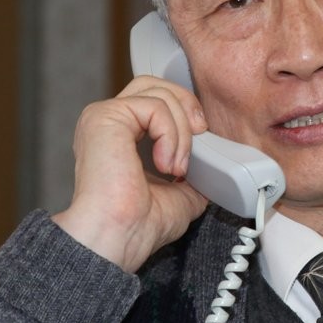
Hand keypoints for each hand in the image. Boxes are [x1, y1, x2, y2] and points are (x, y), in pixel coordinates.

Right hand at [51, 77, 209, 272]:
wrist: (120, 238)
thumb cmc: (139, 225)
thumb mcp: (182, 192)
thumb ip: (195, 170)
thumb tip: (218, 163)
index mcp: (120, 136)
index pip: (156, 100)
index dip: (184, 112)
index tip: (200, 142)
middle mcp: (108, 122)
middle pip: (155, 84)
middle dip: (187, 105)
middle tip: (200, 136)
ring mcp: (104, 116)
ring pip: (158, 92)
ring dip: (181, 130)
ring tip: (176, 166)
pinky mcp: (105, 116)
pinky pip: (154, 106)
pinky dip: (170, 133)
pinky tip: (166, 163)